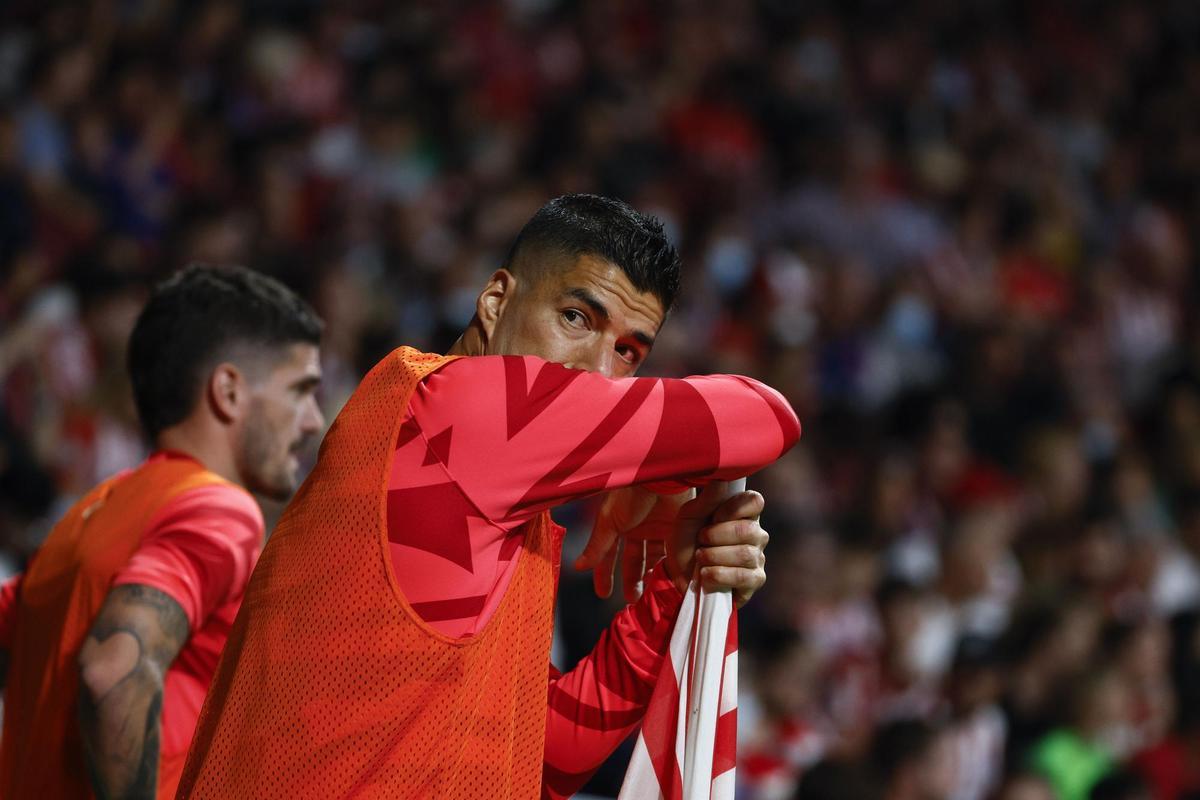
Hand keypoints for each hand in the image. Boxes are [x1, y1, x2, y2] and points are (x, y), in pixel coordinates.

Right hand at [574, 486, 693, 600]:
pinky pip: (673, 552)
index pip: (608, 554)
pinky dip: (672, 567)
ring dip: (652, 575)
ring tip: (652, 594)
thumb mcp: (609, 522)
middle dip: (632, 579)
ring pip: (654, 558)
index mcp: (617, 523)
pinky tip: (672, 582)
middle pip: (634, 558)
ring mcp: (657, 527)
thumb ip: (596, 547)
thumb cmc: (630, 493)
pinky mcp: (676, 528)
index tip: (603, 593)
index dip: (604, 573)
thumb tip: (578, 567)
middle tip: (633, 599)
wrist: (661, 475)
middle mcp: (637, 527)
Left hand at [666, 486, 767, 607]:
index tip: (714, 516)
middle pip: (749, 530)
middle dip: (716, 536)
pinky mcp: (755, 580)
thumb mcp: (689, 516)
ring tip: (700, 558)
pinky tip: (706, 574)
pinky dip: (721, 575)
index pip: (755, 501)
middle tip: (700, 540)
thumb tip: (721, 480)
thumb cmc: (686, 539)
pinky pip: (745, 577)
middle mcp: (756, 533)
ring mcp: (757, 557)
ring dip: (715, 556)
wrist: (676, 572)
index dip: (733, 509)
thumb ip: (706, 499)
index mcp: (743, 513)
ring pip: (745, 554)